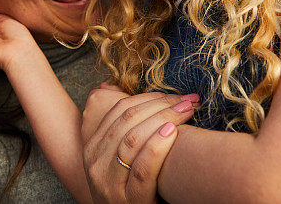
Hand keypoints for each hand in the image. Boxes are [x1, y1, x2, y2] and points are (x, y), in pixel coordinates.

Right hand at [82, 89, 199, 203]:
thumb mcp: (115, 159)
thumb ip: (120, 129)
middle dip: (161, 105)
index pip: (119, 110)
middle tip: (188, 100)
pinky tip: (172, 133)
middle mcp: (95, 163)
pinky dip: (158, 147)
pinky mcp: (128, 201)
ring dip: (165, 119)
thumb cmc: (130, 188)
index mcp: (92, 147)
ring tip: (187, 112)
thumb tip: (115, 87)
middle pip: (128, 121)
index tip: (175, 94)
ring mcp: (109, 184)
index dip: (149, 97)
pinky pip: (143, 169)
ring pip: (134, 139)